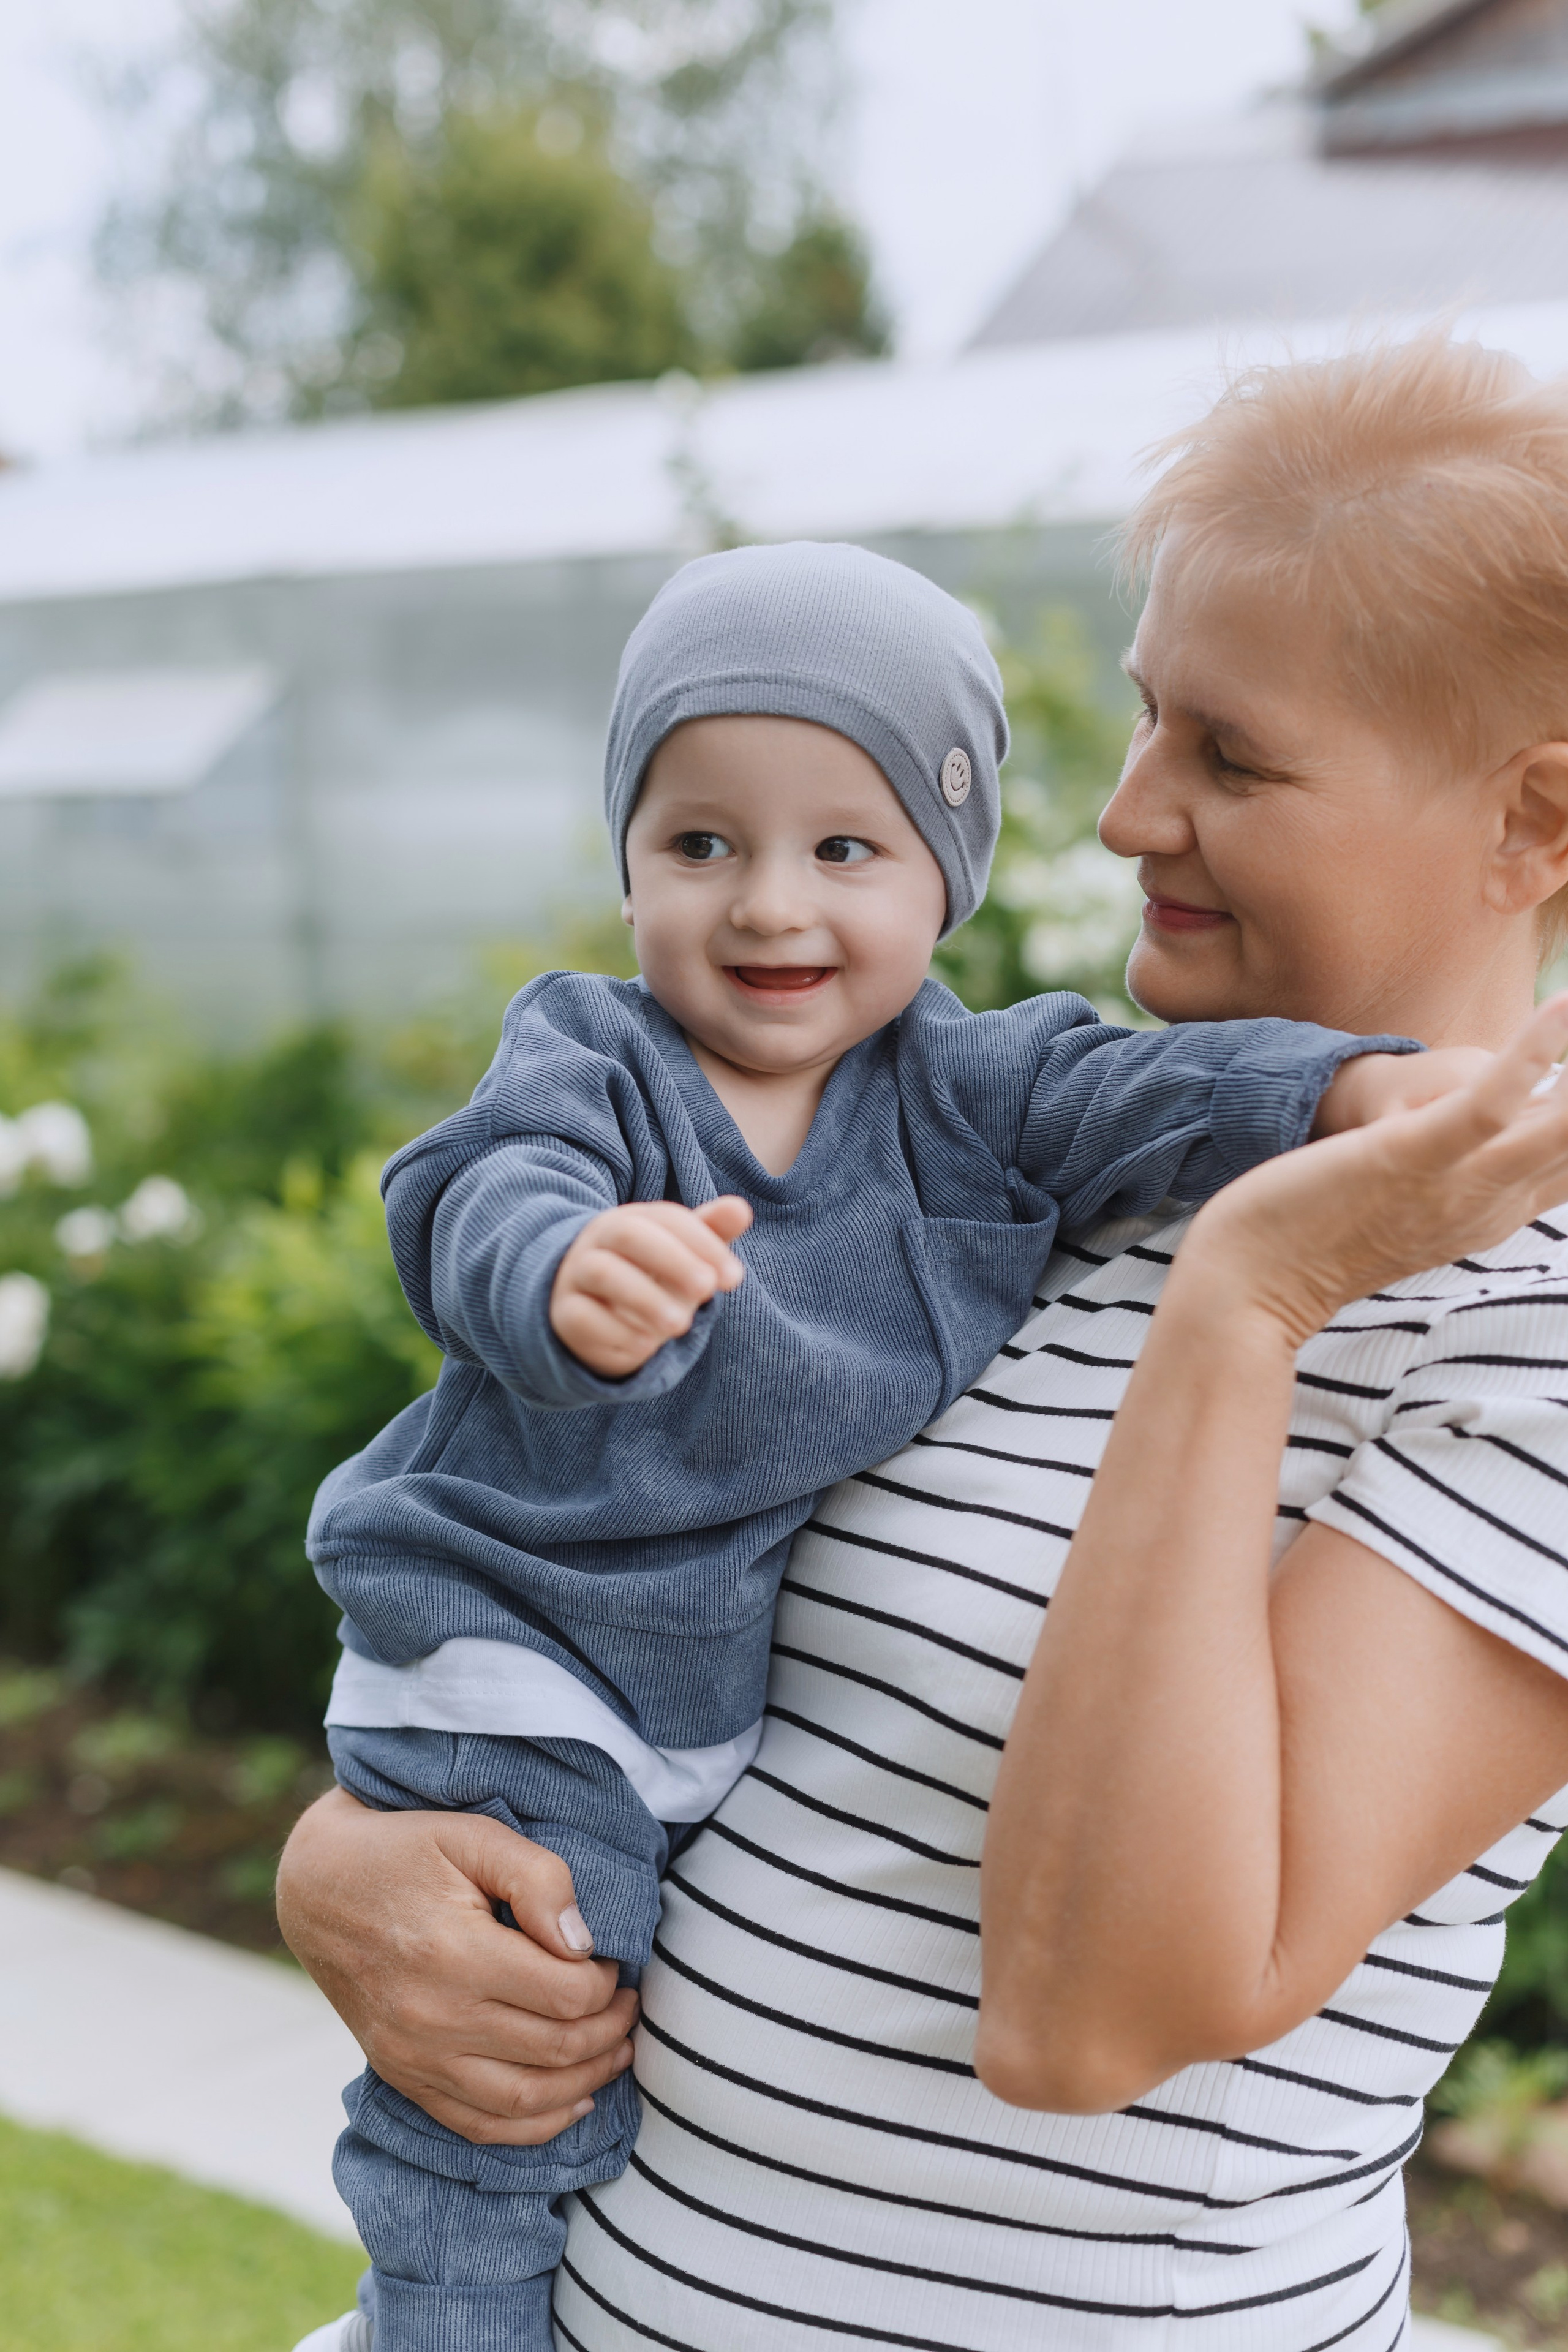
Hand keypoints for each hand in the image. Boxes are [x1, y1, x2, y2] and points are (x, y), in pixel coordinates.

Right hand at [275, 1790, 637, 2145]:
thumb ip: (537, 1879)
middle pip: (555, 2049)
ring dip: (587, 2082)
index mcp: (455, 1953)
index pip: (565, 1994)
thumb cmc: (405, 1851)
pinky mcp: (403, 2078)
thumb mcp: (473, 1835)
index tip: (615, 1962)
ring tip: (618, 2050)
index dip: (607, 1983)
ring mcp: (414, 2058)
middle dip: (611, 2031)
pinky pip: (479, 2126)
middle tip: (633, 2005)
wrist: (318, 1888)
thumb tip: (584, 1944)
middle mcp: (433, 2018)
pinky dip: (535, 2126)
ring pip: (525, 2100)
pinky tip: (574, 2102)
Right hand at [550, 1195, 751, 1377]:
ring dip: (646, 1297)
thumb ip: (711, 1234)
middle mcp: (599, 1240)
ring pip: (603, 1272)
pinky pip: (583, 1317)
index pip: (669, 1219)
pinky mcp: (563, 1313)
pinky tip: (647, 1345)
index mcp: (632, 1219)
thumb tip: (741, 1209)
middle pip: (631, 1235)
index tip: (734, 1278)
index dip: (704, 1244)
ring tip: (681, 1324)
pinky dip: (618, 1331)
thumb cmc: (648, 1280)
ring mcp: (576, 1274)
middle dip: (674, 1260)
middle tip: (707, 1290)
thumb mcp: (681, 1259)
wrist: (594, 1317)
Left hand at [1187, 994, 1567, 1349]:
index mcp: (1499, 1211)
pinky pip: (1490, 1100)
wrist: (1246, 1284)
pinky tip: (1565, 1008)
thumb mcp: (1416, 1210)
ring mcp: (1458, 1182)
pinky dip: (1534, 1052)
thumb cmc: (1318, 1238)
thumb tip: (1506, 1146)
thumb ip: (1470, 1180)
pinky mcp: (1411, 1153)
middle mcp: (1495, 1202)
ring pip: (1565, 1126)